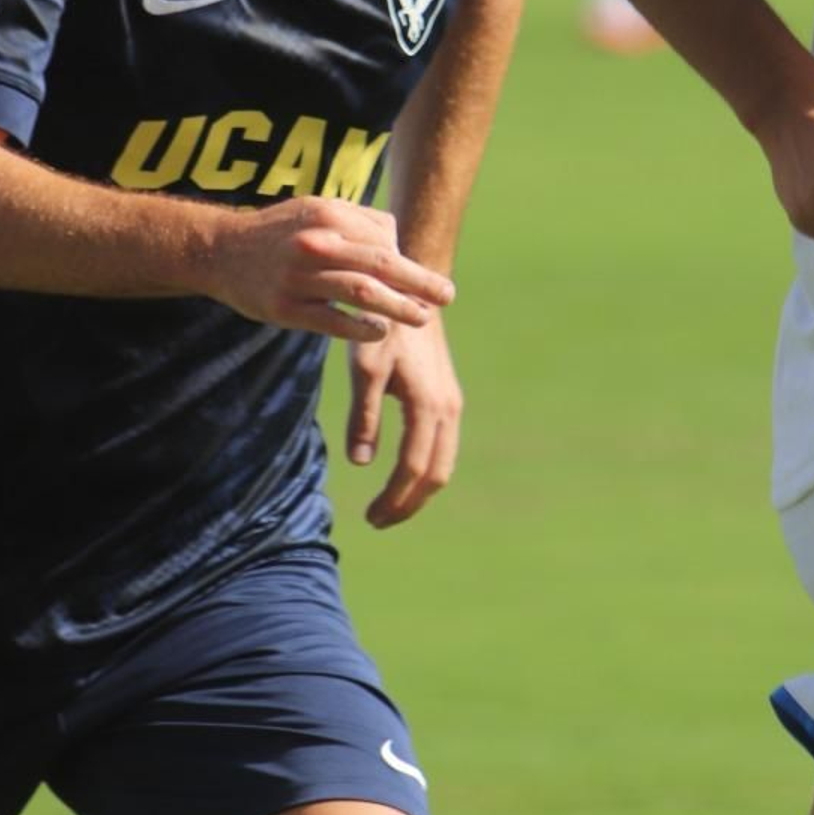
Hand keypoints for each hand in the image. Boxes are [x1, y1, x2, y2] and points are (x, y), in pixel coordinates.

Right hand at [204, 197, 454, 339]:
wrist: (220, 251)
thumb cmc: (280, 231)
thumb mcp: (317, 209)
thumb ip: (358, 220)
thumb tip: (398, 241)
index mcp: (328, 215)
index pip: (383, 240)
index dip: (407, 262)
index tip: (427, 281)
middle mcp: (314, 243)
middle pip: (380, 264)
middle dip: (419, 282)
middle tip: (447, 296)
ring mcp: (298, 276)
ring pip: (360, 292)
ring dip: (398, 306)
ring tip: (422, 317)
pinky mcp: (284, 308)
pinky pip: (331, 320)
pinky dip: (360, 327)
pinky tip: (379, 332)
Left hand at [345, 312, 462, 527]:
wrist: (414, 293)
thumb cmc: (383, 329)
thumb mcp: (365, 370)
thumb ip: (363, 417)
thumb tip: (362, 462)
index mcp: (428, 406)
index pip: (414, 467)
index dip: (394, 498)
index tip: (370, 518)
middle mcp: (448, 409)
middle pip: (436, 473)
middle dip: (409, 502)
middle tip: (377, 521)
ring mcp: (452, 404)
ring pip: (443, 462)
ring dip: (419, 490)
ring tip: (389, 507)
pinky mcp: (447, 398)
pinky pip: (443, 447)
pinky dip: (425, 470)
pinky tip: (403, 476)